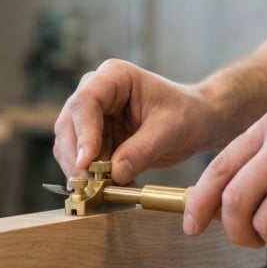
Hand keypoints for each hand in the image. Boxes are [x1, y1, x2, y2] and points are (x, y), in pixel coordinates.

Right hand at [53, 59, 221, 183]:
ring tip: (103, 191)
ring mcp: (93, 116)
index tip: (87, 162)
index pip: (86, 101)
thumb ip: (142, 150)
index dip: (84, 132)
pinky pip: (81, 161)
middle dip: (76, 157)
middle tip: (89, 186)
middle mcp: (96, 92)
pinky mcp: (95, 139)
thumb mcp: (170, 130)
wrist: (197, 122)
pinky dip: (91, 178)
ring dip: (81, 171)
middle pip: (69, 124)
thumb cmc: (188, 114)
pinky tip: (110, 190)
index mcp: (114, 77)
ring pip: (69, 145)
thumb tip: (114, 174)